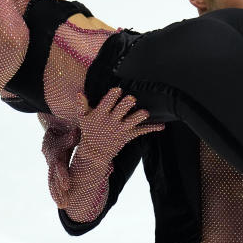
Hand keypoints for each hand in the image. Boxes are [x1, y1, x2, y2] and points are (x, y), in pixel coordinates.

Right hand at [41, 125, 79, 208]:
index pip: (57, 164)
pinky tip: (61, 203)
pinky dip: (56, 192)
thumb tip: (76, 133)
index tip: (66, 186)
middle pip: (53, 176)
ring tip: (63, 206)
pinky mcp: (54, 168)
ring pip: (52, 181)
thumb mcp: (68, 130)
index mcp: (55, 150)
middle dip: (58, 190)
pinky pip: (53, 181)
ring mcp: (52, 164)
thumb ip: (71, 135)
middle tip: (64, 203)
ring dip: (57, 194)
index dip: (62, 174)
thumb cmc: (66, 129)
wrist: (55, 128)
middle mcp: (52, 159)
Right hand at [46, 88, 162, 213]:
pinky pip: (142, 131)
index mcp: (101, 114)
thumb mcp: (83, 118)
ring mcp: (121, 129)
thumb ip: (82, 105)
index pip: (107, 103)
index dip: (112, 96)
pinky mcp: (129, 135)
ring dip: (140, 117)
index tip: (118, 89)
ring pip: (133, 121)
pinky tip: (162, 125)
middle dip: (127, 104)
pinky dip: (153, 128)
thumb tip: (79, 93)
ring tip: (145, 113)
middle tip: (132, 99)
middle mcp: (112, 121)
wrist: (94, 152)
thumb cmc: (89, 131)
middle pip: (121, 110)